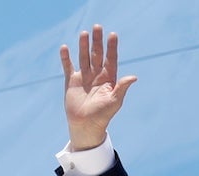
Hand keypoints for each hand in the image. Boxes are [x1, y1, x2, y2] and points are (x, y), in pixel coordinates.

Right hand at [61, 24, 136, 150]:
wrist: (86, 125)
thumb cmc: (103, 115)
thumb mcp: (115, 101)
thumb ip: (122, 87)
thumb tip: (133, 77)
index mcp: (109, 79)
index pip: (111, 59)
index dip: (111, 47)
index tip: (113, 35)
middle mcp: (97, 75)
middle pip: (97, 55)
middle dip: (97, 42)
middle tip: (97, 27)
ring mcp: (84, 77)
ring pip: (84, 57)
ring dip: (83, 46)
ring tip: (84, 33)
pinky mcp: (72, 81)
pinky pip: (68, 67)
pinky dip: (66, 58)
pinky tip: (65, 48)